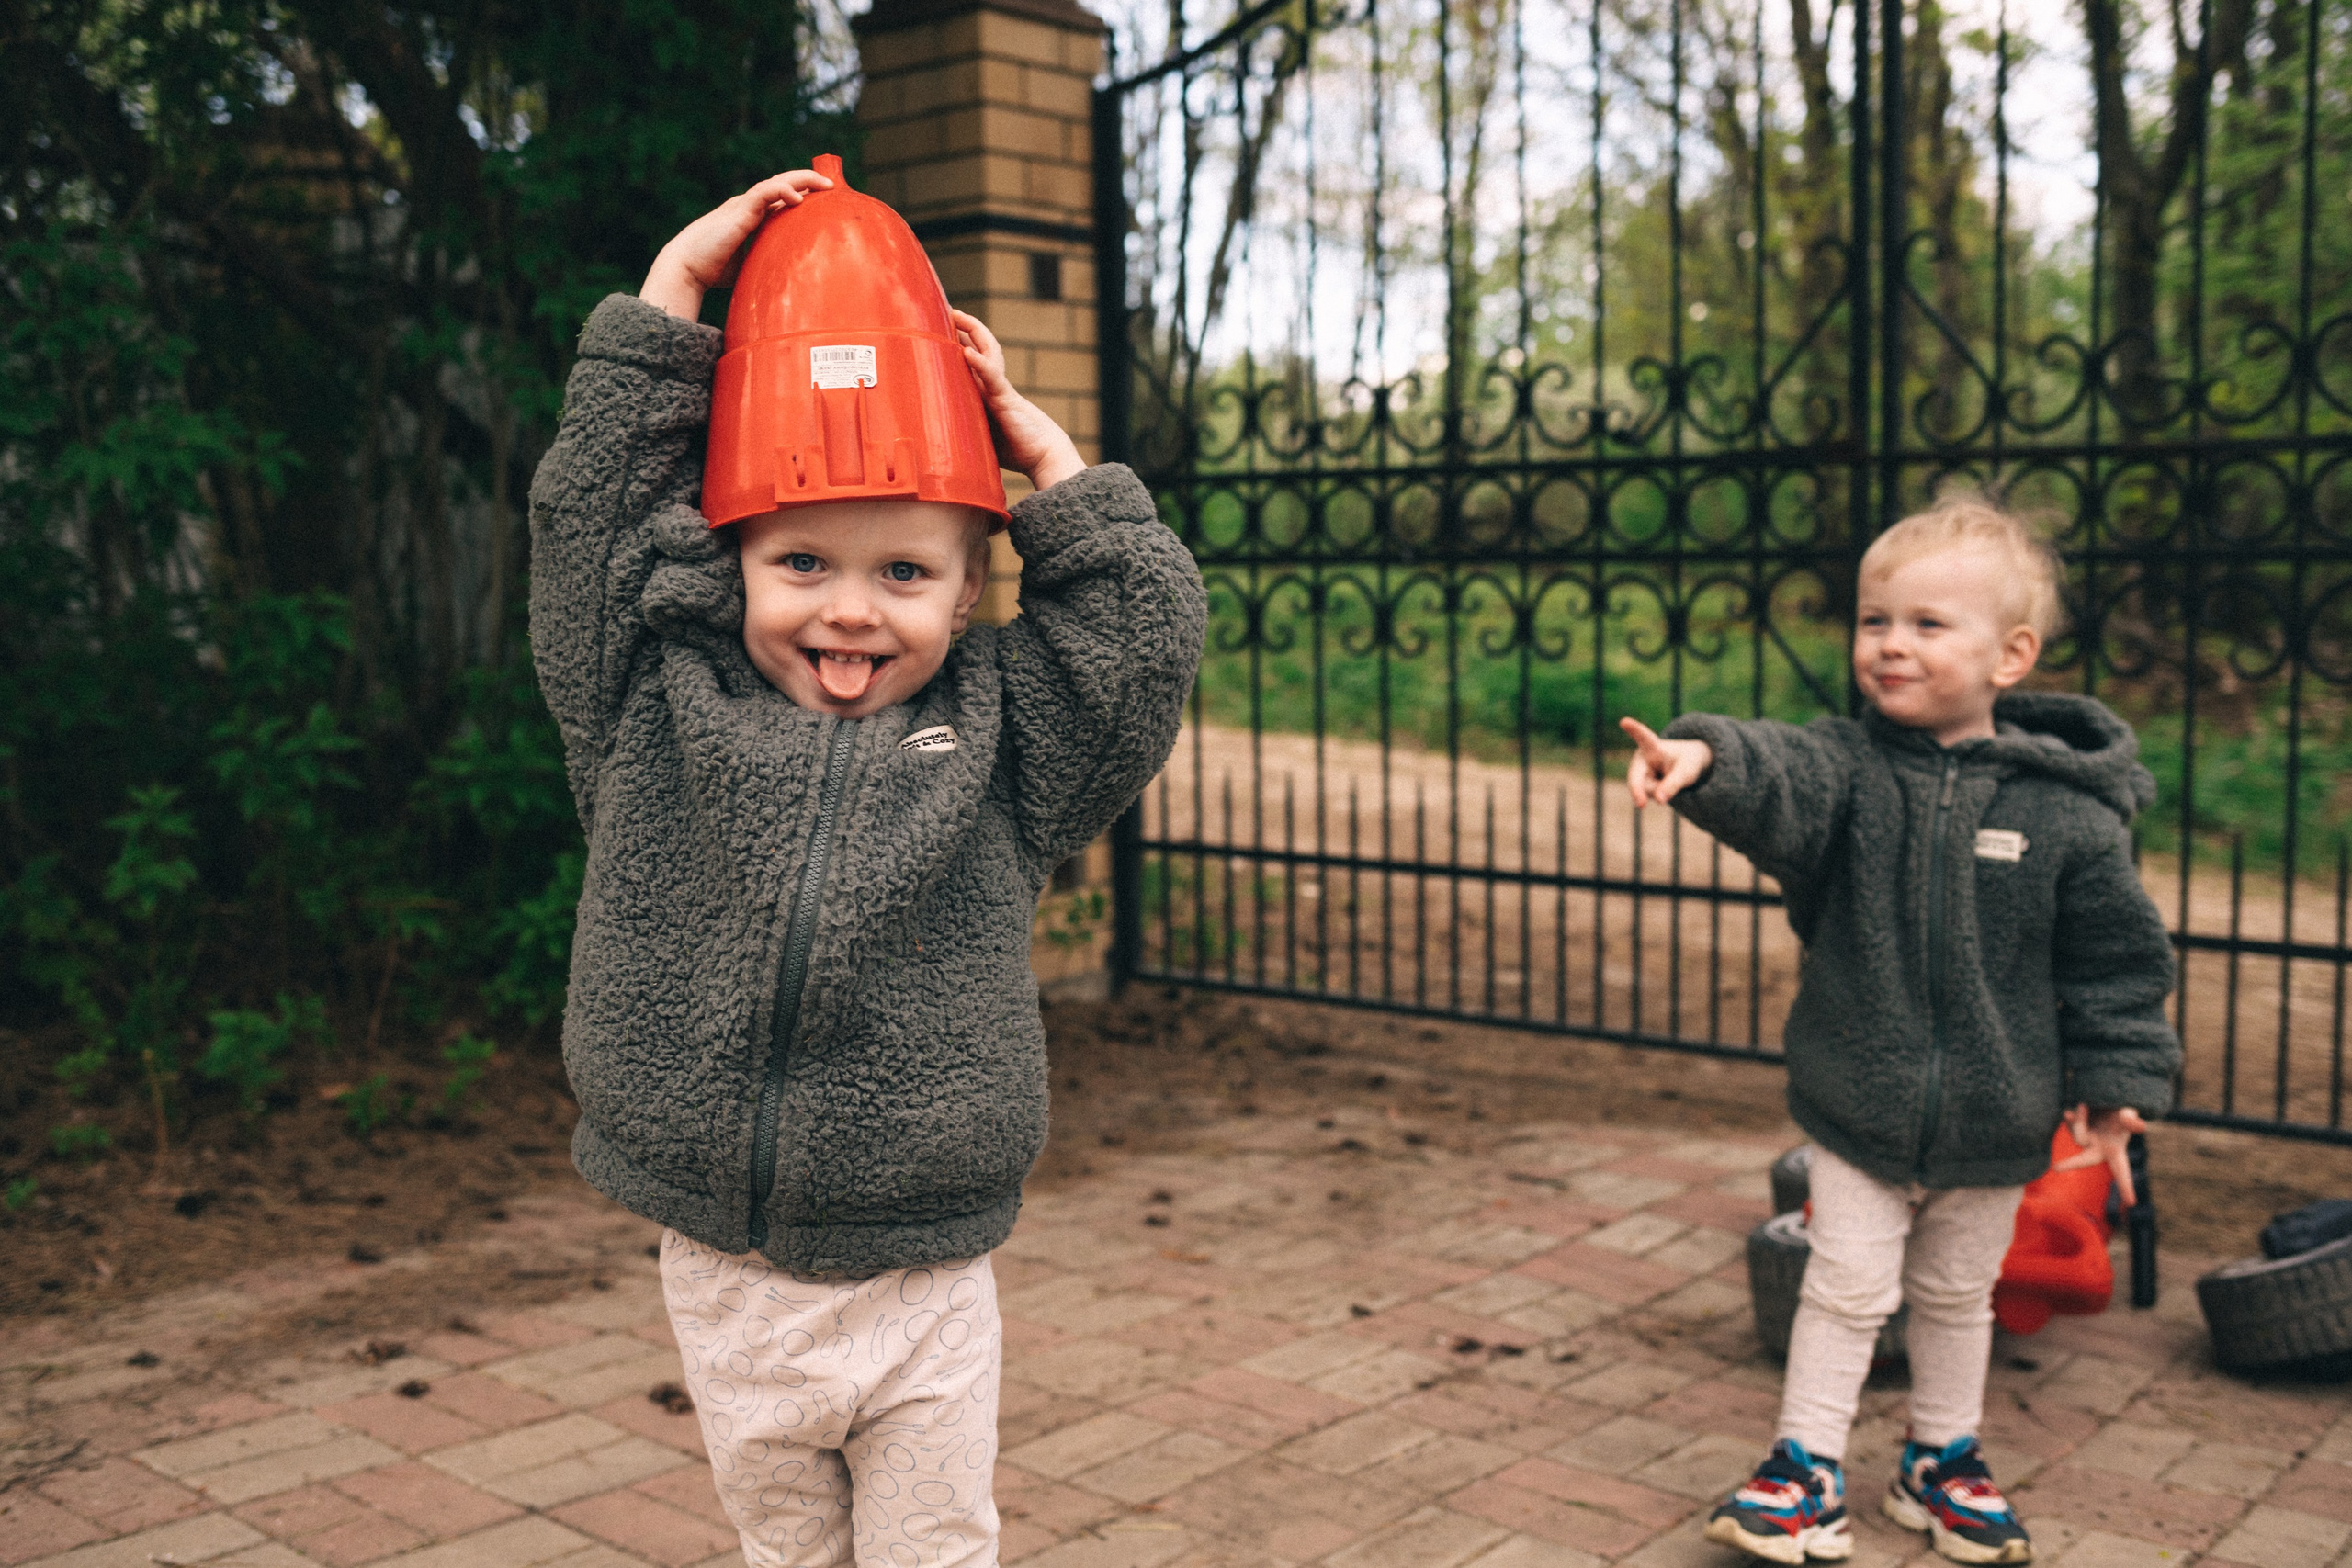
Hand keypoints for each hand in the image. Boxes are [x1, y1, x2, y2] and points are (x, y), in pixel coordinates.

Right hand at [640, 169, 834, 319]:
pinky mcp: (739, 211)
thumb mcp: (749, 263)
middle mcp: (749, 206)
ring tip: (824, 185)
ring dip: (801, 180)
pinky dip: (782, 191)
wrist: (687, 268)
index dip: (801, 193)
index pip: (780, 198)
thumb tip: (787, 279)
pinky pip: (763, 193)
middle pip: (782, 185)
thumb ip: (766, 260)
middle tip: (831, 186)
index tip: (823, 198)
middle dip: (807, 181)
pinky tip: (798, 198)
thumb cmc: (713, 269)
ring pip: (776, 183)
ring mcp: (744, 206)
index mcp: (751, 216)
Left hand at [953, 310, 1084, 491]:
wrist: (1045, 456)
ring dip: (973, 332)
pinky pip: (992, 377)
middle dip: (965, 329)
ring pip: (987, 353)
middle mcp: (994, 386)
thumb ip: (970, 428)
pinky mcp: (1005, 400)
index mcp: (989, 394)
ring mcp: (1000, 390)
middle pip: (980, 348)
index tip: (945, 331)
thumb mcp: (986, 437)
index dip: (962, 344)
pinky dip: (979, 364)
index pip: (974, 362)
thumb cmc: (1019, 450)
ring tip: (957, 315)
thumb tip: (945, 433)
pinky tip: (967, 352)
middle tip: (950, 311)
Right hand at [1620, 717, 1712, 807]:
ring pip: (1645, 790)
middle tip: (1641, 805)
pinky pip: (1646, 795)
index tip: (1624, 721)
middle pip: (1637, 778)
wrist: (1685, 765)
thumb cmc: (1687, 763)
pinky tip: (1660, 786)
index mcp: (1653, 747)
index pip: (1644, 738)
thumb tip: (1658, 800)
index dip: (1634, 730)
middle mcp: (1641, 758)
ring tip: (1667, 781)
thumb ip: (1673, 785)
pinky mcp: (1638, 782)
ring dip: (1658, 792)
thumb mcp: (1686, 773)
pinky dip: (1656, 795)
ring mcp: (1638, 771)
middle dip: (1639, 792)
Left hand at [2055, 1104, 2147, 1205]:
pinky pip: (2068, 1125)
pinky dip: (2071, 1117)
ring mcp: (2083, 1139)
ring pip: (2077, 1136)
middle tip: (2056, 1168)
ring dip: (2080, 1121)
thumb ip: (2131, 1122)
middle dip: (2071, 1163)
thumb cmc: (2119, 1111)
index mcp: (2114, 1152)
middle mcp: (2097, 1149)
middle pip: (2084, 1160)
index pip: (2122, 1172)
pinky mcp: (2071, 1129)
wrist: (2102, 1098)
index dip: (2126, 1187)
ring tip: (2084, 1106)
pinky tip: (2068, 1112)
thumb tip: (2141, 1126)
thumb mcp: (2127, 1114)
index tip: (2131, 1202)